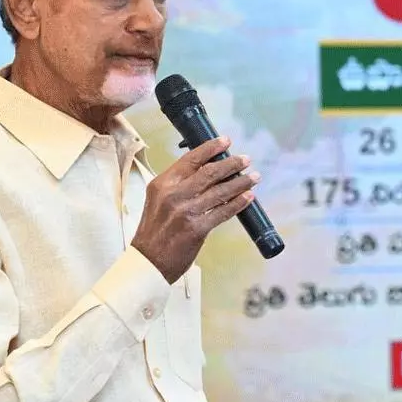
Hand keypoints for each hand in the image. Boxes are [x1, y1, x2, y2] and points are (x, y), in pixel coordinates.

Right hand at [131, 137, 259, 282]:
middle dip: (231, 163)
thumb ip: (178, 185)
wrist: (147, 261)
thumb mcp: (158, 200)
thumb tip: (207, 171)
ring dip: (241, 182)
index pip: (190, 159)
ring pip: (220, 191)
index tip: (225, 141)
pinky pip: (223, 212)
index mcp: (163, 184)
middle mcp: (174, 195)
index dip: (210, 148)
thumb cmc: (154, 231)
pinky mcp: (197, 228)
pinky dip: (238, 203)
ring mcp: (186, 211)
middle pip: (209, 172)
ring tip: (254, 177)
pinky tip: (248, 197)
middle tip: (245, 159)